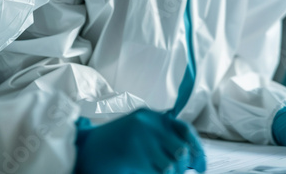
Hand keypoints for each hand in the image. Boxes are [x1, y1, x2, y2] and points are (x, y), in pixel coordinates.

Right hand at [75, 108, 206, 173]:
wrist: (84, 151)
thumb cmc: (114, 144)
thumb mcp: (140, 132)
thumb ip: (163, 138)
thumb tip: (191, 158)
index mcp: (151, 116)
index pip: (185, 130)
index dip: (197, 149)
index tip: (201, 167)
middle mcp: (148, 124)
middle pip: (181, 151)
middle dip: (183, 168)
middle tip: (176, 173)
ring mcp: (140, 140)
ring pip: (171, 166)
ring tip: (156, 172)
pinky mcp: (133, 156)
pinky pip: (157, 173)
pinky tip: (146, 173)